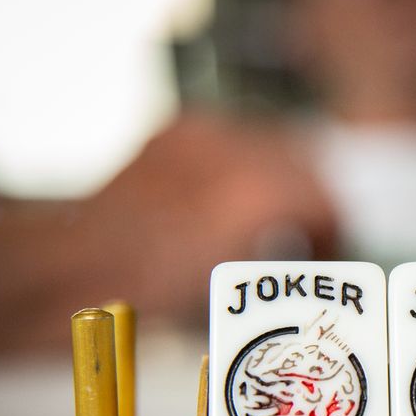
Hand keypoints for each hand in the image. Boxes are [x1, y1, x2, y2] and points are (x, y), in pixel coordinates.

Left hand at [0, 113, 337, 353]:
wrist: (84, 262)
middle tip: (310, 235)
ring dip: (283, 178)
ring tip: (273, 215)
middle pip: (307, 168)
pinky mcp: (181, 129)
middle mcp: (239, 151)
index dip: (332, 234)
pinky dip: (244, 163)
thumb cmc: (156, 285)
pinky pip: (235, 137)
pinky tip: (231, 193)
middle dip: (313, 202)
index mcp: (261, 193)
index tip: (327, 254)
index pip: (325, 203)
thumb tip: (314, 256)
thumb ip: (288, 261)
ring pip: (274, 145)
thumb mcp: (241, 283)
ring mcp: (208, 133)